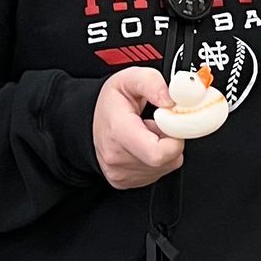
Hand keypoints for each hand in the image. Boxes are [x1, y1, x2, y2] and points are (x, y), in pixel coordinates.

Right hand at [93, 66, 184, 189]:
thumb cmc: (110, 103)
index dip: (174, 136)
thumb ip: (152, 83)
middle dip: (171, 139)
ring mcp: (122, 174)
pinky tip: (144, 145)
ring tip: (147, 133)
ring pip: (167, 165)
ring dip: (165, 148)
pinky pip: (158, 172)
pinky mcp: (126, 182)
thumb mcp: (129, 79)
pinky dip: (158, 158)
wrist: (86, 123)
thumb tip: (172, 101)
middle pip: (167, 159)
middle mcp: (118, 159)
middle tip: (157, 124)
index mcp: (119, 133)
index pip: (159, 153)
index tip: (168, 121)